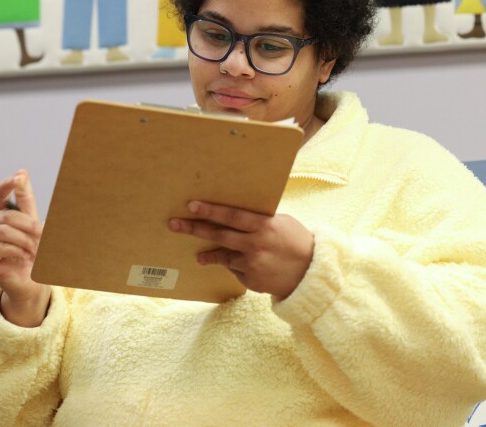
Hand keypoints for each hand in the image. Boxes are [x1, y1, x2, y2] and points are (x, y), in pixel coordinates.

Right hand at [0, 169, 49, 325]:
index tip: (19, 178)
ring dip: (23, 240)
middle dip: (28, 226)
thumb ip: (25, 199)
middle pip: (5, 215)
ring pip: (2, 231)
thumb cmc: (32, 252)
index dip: (6, 185)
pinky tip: (23, 257)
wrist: (32, 281)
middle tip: (42, 238)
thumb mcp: (32, 223)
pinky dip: (15, 250)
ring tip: (33, 250)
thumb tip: (21, 171)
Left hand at [169, 201, 314, 299]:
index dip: (211, 210)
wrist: (312, 273)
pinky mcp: (252, 280)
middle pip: (219, 235)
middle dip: (194, 229)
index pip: (232, 215)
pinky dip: (236, 267)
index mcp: (264, 225)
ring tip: (199, 257)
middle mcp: (256, 244)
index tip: (191, 205)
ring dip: (208, 256)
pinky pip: (236, 270)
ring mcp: (252, 264)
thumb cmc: (297, 241)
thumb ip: (259, 220)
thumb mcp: (281, 223)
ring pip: (223, 257)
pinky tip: (245, 267)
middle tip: (174, 224)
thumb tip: (234, 215)